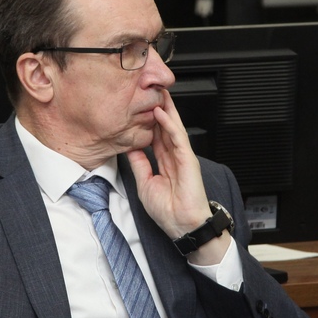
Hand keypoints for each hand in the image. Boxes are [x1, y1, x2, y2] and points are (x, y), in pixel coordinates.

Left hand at [127, 90, 227, 263]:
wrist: (183, 226)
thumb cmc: (168, 210)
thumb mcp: (145, 183)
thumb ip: (139, 164)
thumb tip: (129, 148)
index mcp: (166, 162)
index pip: (156, 136)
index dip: (148, 121)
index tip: (138, 107)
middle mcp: (175, 156)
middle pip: (165, 127)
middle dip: (158, 109)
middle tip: (148, 91)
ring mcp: (183, 156)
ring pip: (172, 127)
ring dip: (164, 110)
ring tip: (155, 93)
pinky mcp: (188, 159)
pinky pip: (178, 138)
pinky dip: (169, 124)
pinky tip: (161, 112)